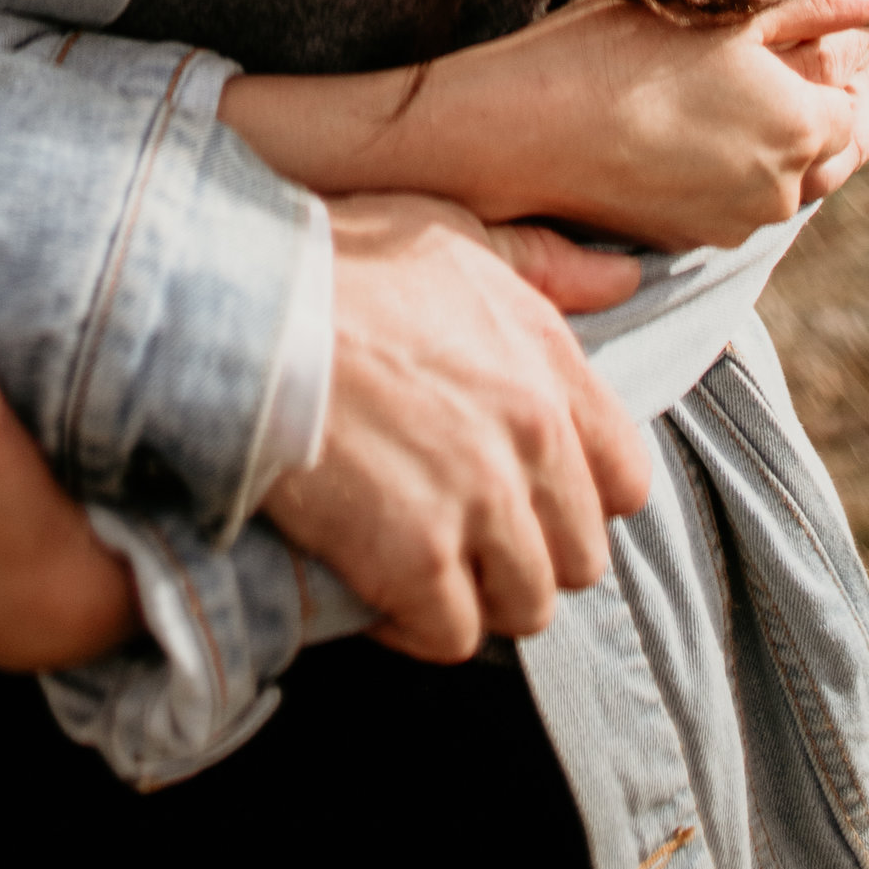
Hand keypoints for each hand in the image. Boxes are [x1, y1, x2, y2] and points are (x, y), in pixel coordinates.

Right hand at [264, 197, 649, 663]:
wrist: (243, 313)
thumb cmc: (334, 263)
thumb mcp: (449, 233)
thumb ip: (543, 262)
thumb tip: (622, 276)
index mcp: (547, 365)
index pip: (626, 477)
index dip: (580, 496)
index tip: (529, 493)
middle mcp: (532, 438)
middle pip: (581, 555)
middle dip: (529, 554)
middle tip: (465, 534)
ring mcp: (479, 504)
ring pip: (526, 605)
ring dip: (478, 595)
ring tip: (422, 563)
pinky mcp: (418, 561)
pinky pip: (452, 635)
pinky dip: (415, 625)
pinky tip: (377, 588)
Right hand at [469, 0, 868, 247]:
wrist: (529, 130)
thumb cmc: (623, 50)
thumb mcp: (725, 4)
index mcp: (802, 126)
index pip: (844, 104)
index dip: (809, 69)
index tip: (763, 42)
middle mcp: (780, 189)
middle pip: (808, 148)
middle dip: (784, 111)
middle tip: (724, 64)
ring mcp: (731, 223)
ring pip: (763, 178)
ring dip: (743, 144)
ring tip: (683, 93)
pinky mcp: (683, 241)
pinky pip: (717, 203)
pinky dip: (701, 171)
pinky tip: (655, 129)